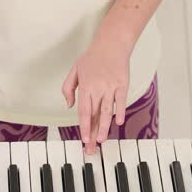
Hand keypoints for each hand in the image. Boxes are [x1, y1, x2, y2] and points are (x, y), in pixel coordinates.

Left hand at [62, 37, 131, 153]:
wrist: (111, 43)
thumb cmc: (93, 57)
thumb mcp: (75, 70)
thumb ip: (68, 88)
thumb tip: (70, 106)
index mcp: (86, 86)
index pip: (83, 111)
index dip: (83, 127)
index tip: (84, 139)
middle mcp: (98, 88)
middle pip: (95, 115)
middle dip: (92, 133)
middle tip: (91, 148)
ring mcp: (111, 86)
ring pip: (107, 111)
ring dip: (104, 127)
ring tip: (102, 140)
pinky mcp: (123, 84)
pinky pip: (121, 101)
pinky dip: (120, 112)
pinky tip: (118, 123)